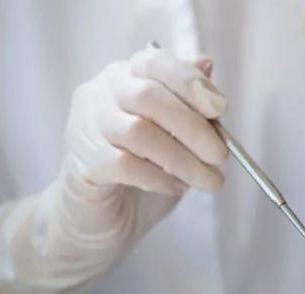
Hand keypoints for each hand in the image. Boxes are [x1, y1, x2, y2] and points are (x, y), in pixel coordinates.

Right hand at [0, 47, 228, 293]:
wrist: (103, 220)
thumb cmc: (144, 171)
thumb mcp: (177, 136)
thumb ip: (190, 104)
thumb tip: (206, 65)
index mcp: (124, 77)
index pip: (154, 62)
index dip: (190, 82)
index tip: (221, 109)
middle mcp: (100, 95)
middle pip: (148, 96)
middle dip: (193, 127)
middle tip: (221, 156)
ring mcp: (86, 129)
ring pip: (139, 132)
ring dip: (183, 159)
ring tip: (208, 180)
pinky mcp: (83, 165)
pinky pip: (124, 165)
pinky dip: (158, 177)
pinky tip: (175, 187)